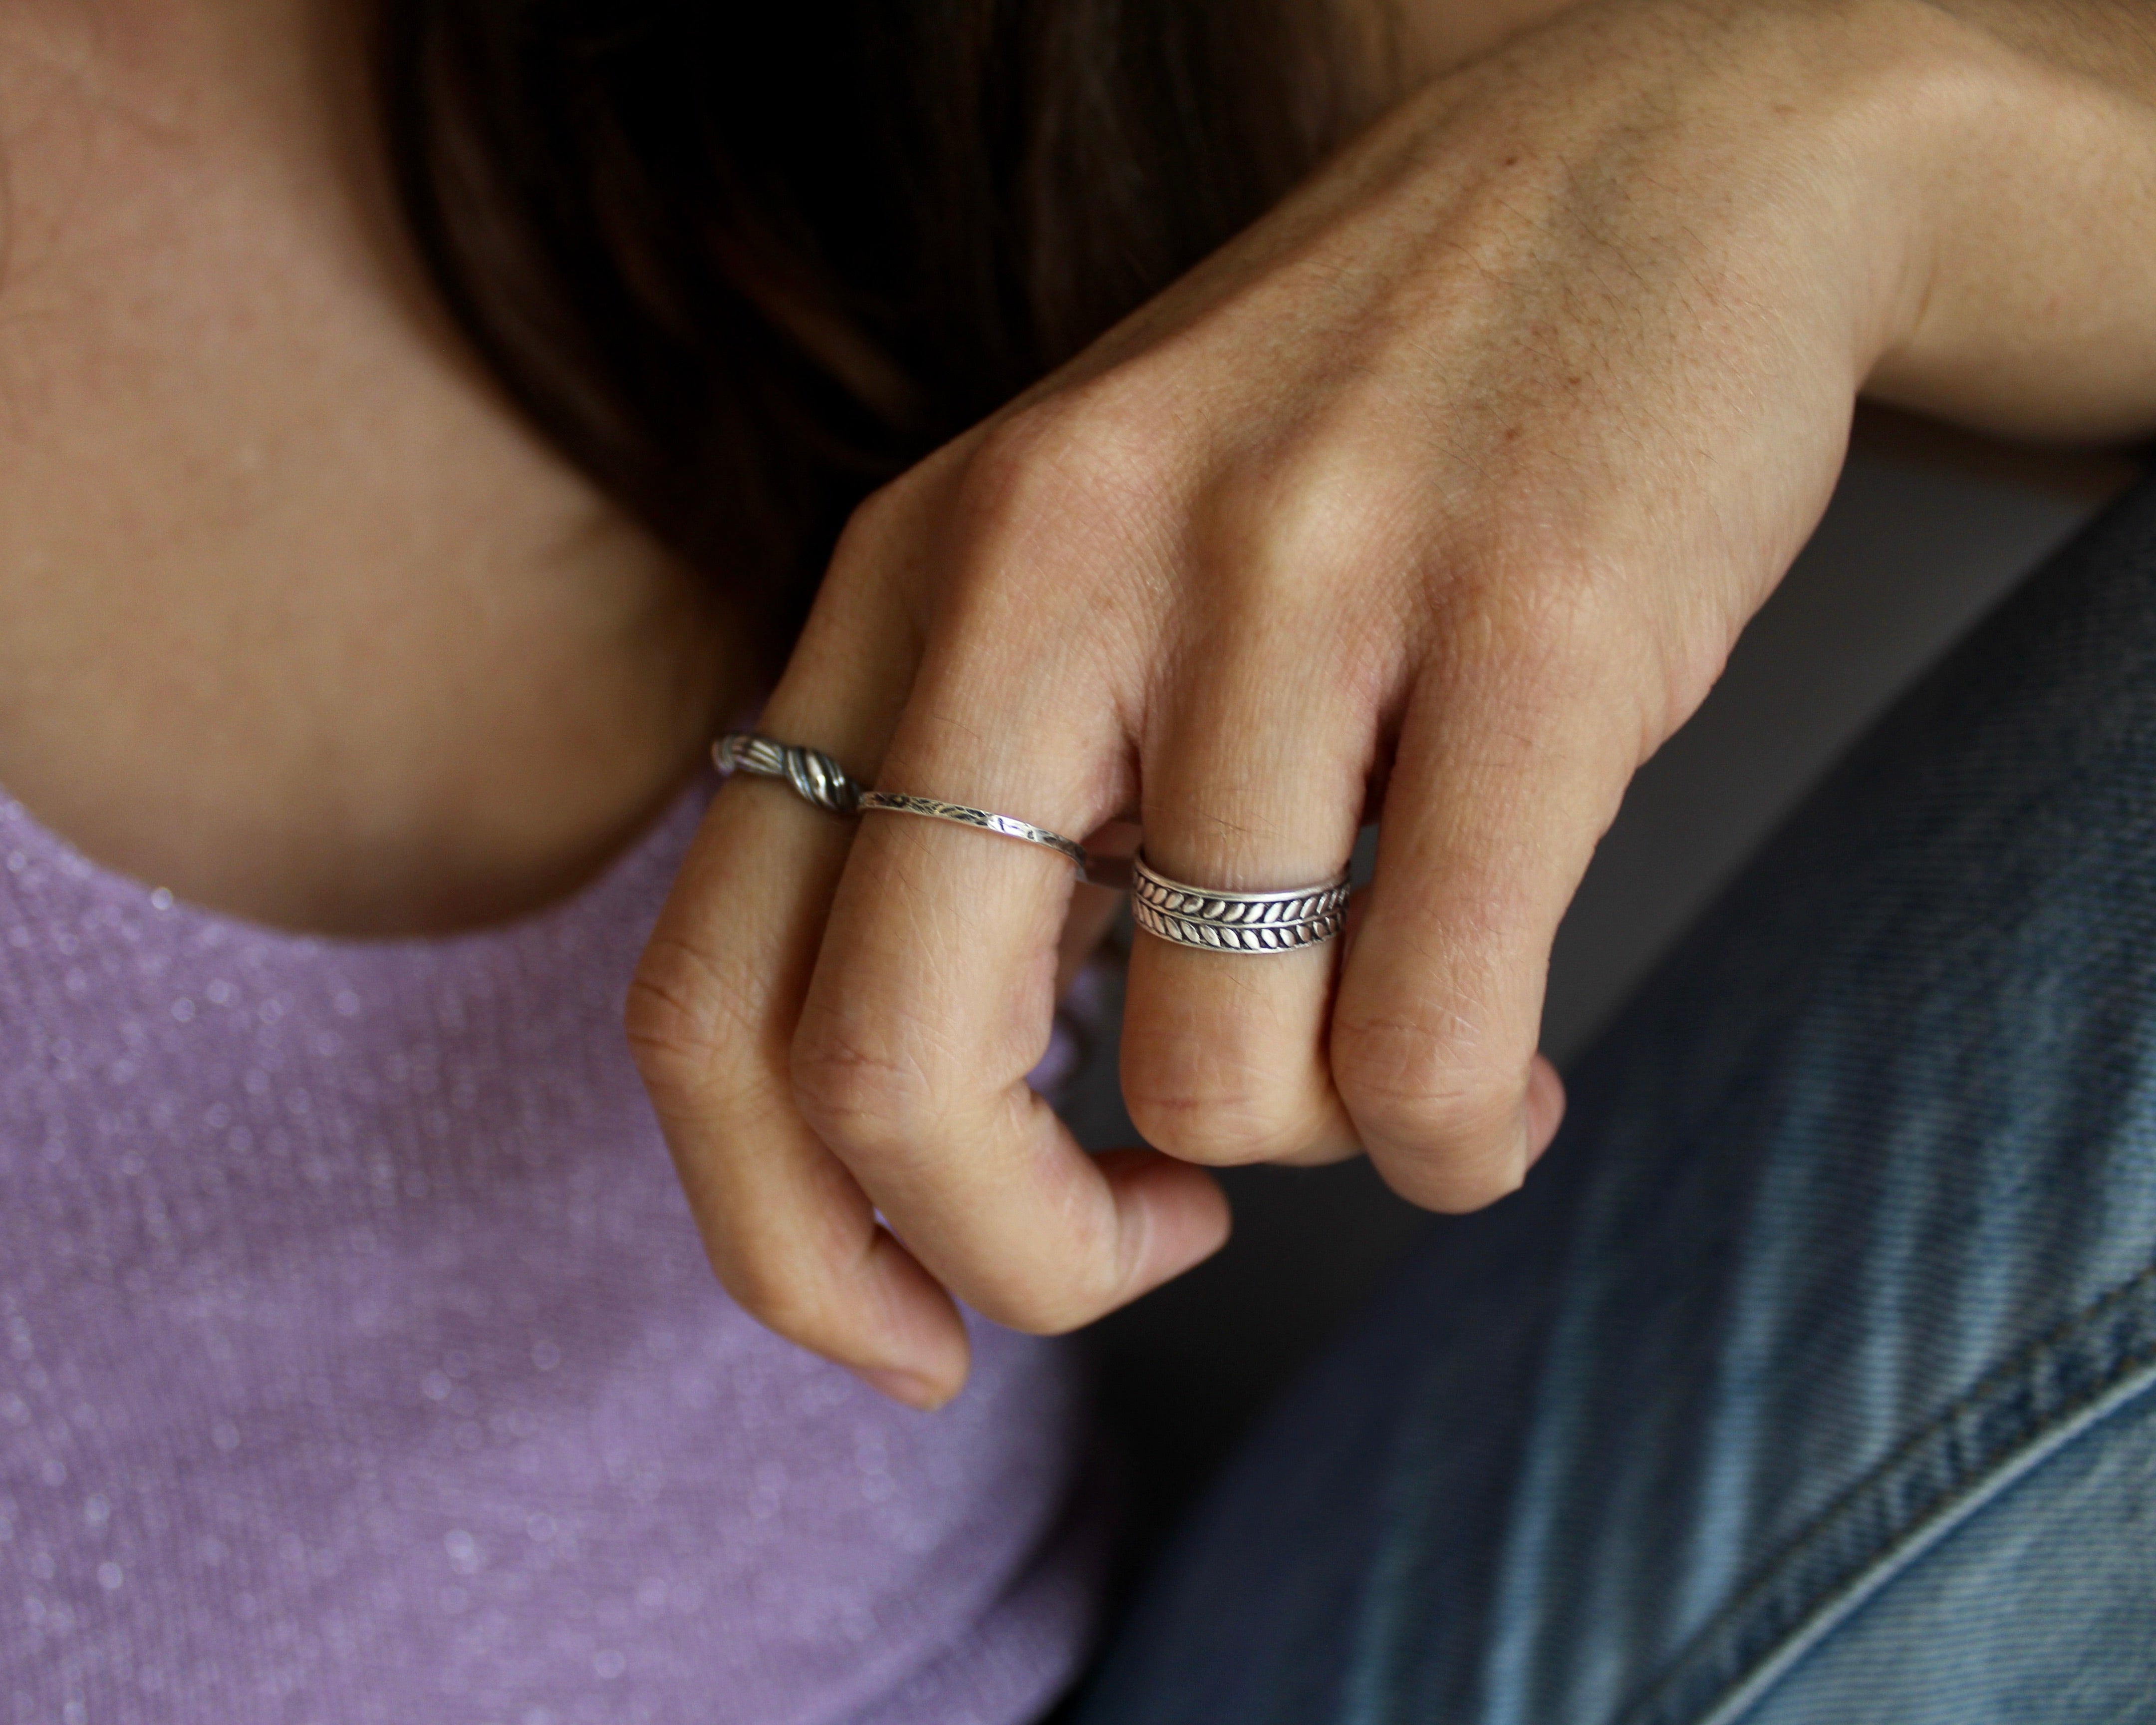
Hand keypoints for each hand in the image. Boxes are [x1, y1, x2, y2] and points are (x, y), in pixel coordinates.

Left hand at [626, 0, 2155, 1405]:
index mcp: (906, 577)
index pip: (706, 1004)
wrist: (1658, 174)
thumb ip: (974, 825)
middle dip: (1030, 1261)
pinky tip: (1496, 1090)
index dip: (782, 1243)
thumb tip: (947, 1158)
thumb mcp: (1082, 585)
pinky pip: (1429, 1042)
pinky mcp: (1531, 624)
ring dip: (1317, 1144)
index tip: (921, 1339)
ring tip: (1398, 1046)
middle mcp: (1049, 565)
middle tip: (1156, 1248)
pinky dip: (1456, 1140)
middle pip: (891, 1079)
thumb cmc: (1354, 446)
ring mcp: (1290, 583)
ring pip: (1217, 1086)